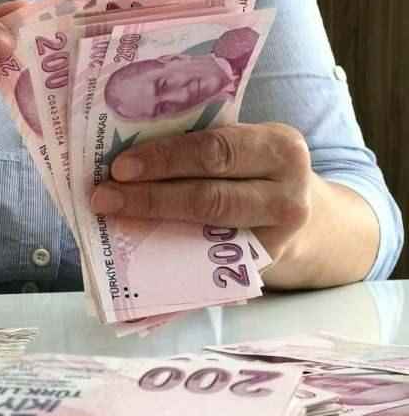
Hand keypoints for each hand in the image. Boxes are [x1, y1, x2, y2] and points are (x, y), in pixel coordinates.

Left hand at [90, 123, 313, 265]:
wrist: (312, 224)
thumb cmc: (258, 176)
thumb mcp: (249, 152)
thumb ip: (206, 150)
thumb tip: (128, 158)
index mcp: (279, 148)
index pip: (215, 149)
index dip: (165, 159)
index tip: (119, 167)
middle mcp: (287, 193)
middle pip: (209, 195)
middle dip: (150, 195)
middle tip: (104, 196)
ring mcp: (278, 237)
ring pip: (208, 229)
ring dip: (153, 222)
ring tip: (114, 216)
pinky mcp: (263, 268)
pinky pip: (209, 262)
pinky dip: (168, 254)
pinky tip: (136, 250)